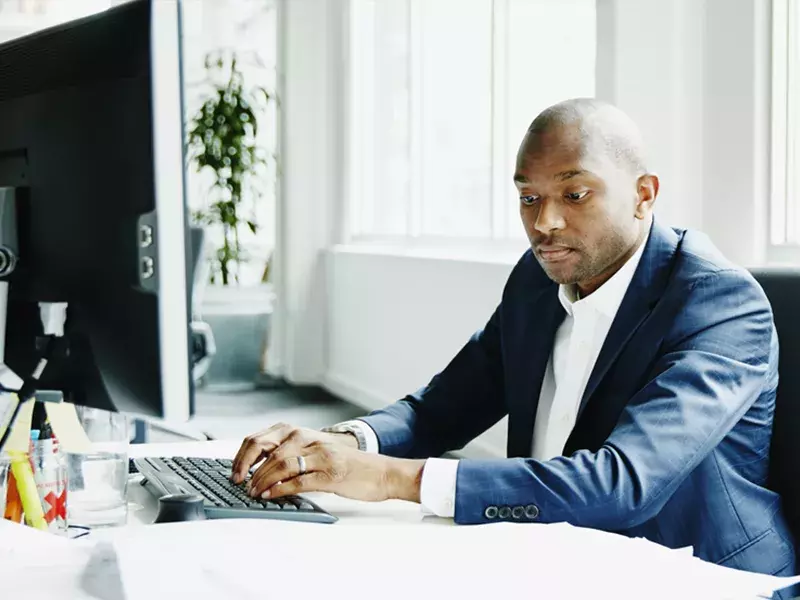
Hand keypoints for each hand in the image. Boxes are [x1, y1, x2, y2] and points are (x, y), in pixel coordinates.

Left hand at [231, 423, 357, 483]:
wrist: (380, 472)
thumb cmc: (347, 464)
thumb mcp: (316, 452)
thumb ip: (293, 454)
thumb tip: (261, 468)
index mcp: (303, 433)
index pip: (261, 438)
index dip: (243, 456)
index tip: (234, 472)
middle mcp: (310, 439)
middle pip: (267, 448)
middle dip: (247, 467)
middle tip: (239, 483)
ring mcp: (321, 456)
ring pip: (280, 463)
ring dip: (262, 480)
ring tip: (253, 492)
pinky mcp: (330, 474)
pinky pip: (299, 480)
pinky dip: (280, 489)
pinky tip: (271, 495)